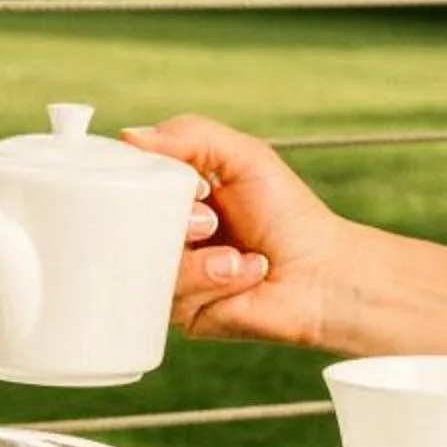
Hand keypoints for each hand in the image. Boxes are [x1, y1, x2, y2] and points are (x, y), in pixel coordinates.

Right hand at [122, 114, 361, 347]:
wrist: (322, 276)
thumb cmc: (289, 215)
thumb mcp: (245, 158)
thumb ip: (192, 136)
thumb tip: (130, 137)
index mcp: (174, 194)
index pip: (126, 180)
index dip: (141, 180)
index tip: (184, 184)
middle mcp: (166, 232)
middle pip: (123, 223)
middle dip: (170, 220)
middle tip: (208, 221)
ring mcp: (170, 272)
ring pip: (143, 261)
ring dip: (194, 256)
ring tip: (234, 255)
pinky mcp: (180, 311)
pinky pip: (167, 295)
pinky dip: (208, 280)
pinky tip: (241, 275)